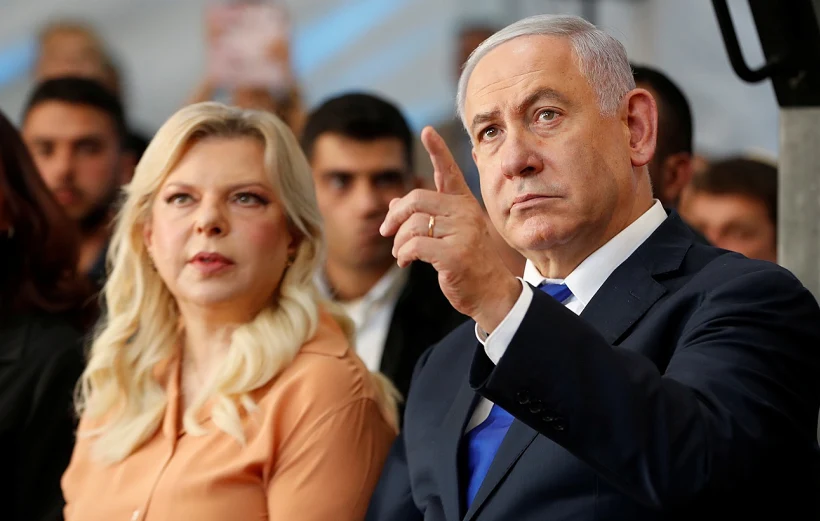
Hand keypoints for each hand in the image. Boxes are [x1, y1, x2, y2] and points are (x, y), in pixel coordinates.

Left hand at [380, 127, 521, 332]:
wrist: (490, 293)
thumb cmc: (466, 263)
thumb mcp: (445, 235)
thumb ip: (423, 217)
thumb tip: (393, 204)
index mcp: (464, 204)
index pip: (449, 172)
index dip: (438, 150)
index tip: (427, 131)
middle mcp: (465, 213)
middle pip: (416, 199)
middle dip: (394, 216)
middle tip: (386, 231)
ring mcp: (462, 232)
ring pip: (412, 225)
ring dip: (398, 242)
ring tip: (401, 255)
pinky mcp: (454, 254)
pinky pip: (415, 245)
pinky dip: (403, 254)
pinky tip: (405, 262)